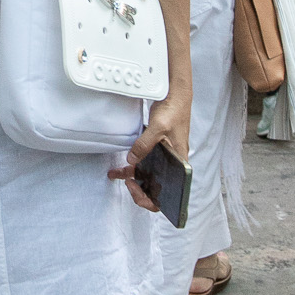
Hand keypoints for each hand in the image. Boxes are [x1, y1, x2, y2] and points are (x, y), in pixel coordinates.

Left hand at [108, 90, 190, 210]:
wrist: (176, 96)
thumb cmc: (174, 112)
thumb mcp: (158, 128)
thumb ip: (144, 145)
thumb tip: (131, 160)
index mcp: (179, 165)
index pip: (170, 194)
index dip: (152, 199)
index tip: (136, 187)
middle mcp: (172, 165)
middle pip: (156, 188)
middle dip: (139, 190)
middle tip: (127, 182)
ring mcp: (163, 158)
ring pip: (147, 175)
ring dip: (131, 177)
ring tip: (115, 174)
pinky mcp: (156, 150)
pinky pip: (143, 162)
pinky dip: (131, 166)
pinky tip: (119, 167)